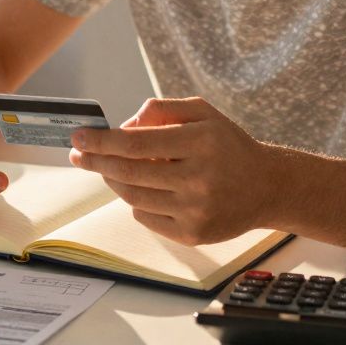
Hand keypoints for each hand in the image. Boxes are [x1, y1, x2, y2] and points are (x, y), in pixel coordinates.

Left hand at [69, 97, 273, 244]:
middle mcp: (200, 178)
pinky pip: (145, 217)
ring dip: (114, 180)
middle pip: (128, 172)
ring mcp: (196, 210)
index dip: (101, 141)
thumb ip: (161, 110)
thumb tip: (123, 126)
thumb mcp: (202, 113)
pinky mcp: (193, 234)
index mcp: (202, 142)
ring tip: (110, 169)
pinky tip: (147, 190)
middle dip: (96, 161)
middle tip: (79, 154)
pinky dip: (137, 202)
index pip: (136, 143)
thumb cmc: (227, 145)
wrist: (267, 187)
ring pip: (132, 197)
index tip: (79, 137)